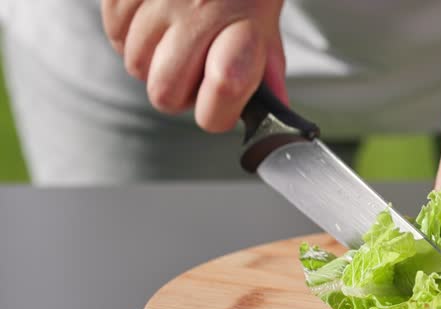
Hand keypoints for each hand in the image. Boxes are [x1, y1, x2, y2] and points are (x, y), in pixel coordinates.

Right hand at [101, 0, 285, 131]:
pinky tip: (154, 20)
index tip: (218, 108)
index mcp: (245, 24)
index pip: (226, 87)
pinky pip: (113, 32)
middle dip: (177, 93)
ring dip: (151, 62)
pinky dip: (129, 35)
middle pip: (166, 92)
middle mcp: (202, 9)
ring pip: (135, 66)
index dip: (217, 113)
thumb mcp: (266, 26)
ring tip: (174, 38)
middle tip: (193, 68)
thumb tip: (273, 112)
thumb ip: (268, 72)